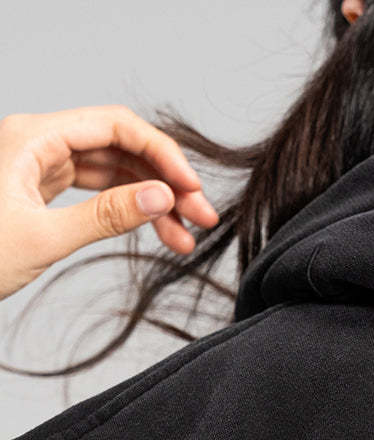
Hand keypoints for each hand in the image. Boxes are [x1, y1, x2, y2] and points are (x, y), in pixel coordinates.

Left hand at [0, 104, 219, 300]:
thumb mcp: (44, 238)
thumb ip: (106, 216)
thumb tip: (162, 196)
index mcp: (31, 137)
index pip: (114, 126)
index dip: (161, 154)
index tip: (192, 189)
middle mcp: (37, 142)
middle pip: (118, 147)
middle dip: (164, 181)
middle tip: (201, 219)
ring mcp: (38, 166)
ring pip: (112, 172)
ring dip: (151, 201)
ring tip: (184, 238)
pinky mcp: (40, 190)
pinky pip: (95, 191)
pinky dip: (126, 211)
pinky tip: (154, 231)